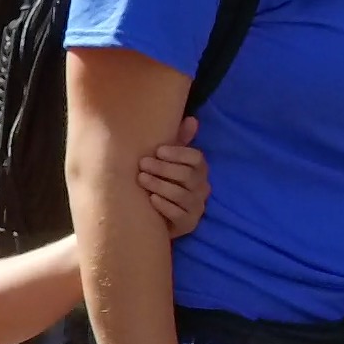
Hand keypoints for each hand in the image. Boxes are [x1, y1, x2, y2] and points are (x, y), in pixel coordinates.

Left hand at [137, 117, 207, 236]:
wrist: (155, 215)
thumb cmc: (163, 180)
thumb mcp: (169, 160)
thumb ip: (179, 140)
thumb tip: (192, 119)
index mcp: (199, 170)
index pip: (197, 159)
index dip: (178, 153)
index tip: (158, 151)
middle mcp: (202, 188)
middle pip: (188, 176)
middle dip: (163, 168)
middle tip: (142, 163)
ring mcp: (197, 207)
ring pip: (181, 195)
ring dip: (159, 185)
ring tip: (141, 178)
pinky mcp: (188, 224)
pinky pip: (178, 214)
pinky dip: (164, 205)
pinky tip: (151, 199)